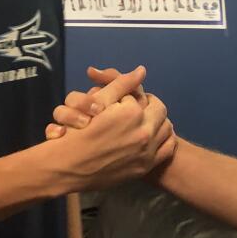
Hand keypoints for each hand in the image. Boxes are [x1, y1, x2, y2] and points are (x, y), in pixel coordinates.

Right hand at [49, 68, 175, 188]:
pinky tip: (152, 137)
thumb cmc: (78, 131)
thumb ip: (121, 84)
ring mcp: (146, 152)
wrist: (68, 167)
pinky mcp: (145, 167)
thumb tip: (142, 70)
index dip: (132, 96)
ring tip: (145, 121)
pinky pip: (167, 149)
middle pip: (160, 109)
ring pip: (167, 128)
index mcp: (132, 113)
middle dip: (150, 106)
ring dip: (158, 121)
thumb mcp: (97, 102)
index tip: (123, 101)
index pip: (142, 96)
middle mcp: (143, 133)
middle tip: (137, 108)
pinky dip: (164, 140)